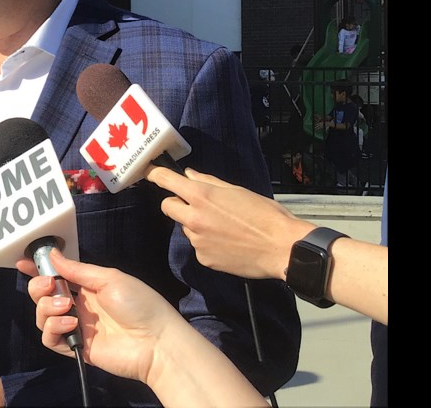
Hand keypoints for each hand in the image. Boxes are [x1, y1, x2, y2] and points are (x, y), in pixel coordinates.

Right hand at [18, 249, 269, 406]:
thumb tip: (52, 254)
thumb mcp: (109, 278)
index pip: (56, 275)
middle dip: (39, 286)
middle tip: (49, 285)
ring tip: (67, 307)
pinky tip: (70, 325)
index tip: (23, 262)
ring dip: (47, 307)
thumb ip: (77, 269)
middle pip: (42, 294)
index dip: (38, 268)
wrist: (155, 341)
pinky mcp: (74, 348)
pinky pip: (49, 338)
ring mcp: (74, 327)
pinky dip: (53, 328)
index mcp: (86, 285)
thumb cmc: (138, 303)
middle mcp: (77, 304)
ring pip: (42, 315)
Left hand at [146, 166, 313, 279]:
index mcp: (202, 196)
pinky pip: (198, 246)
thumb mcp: (237, 191)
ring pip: (185, 228)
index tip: (149, 173)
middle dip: (176, 203)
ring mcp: (197, 240)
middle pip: (167, 207)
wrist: (282, 248)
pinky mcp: (204, 258)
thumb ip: (208, 182)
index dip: (155, 174)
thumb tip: (188, 175)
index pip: (166, 181)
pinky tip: (228, 244)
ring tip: (224, 228)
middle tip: (196, 205)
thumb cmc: (265, 215)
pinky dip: (207, 244)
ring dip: (196, 225)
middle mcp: (194, 218)